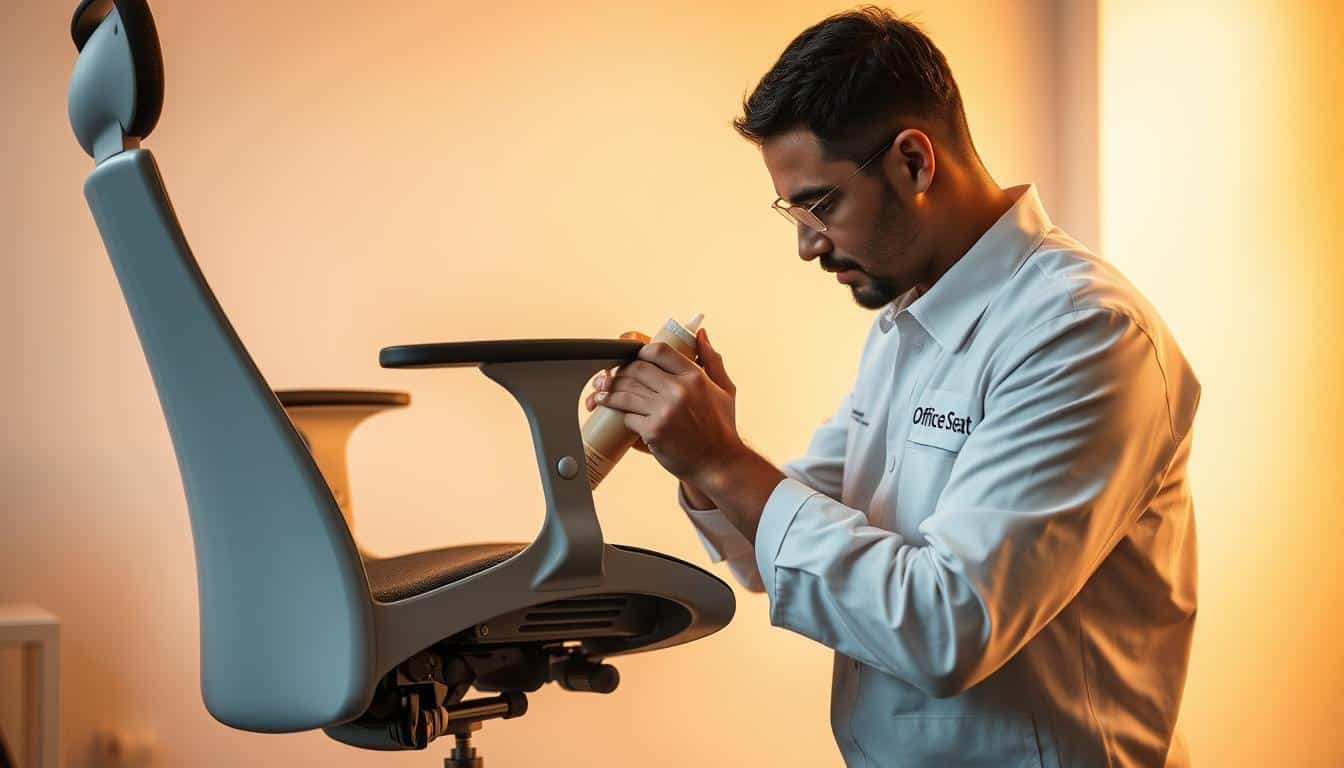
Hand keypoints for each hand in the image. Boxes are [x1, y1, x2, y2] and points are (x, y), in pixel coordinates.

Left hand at [585, 326, 742, 485]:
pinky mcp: (653, 431)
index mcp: (694, 377)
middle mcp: (679, 391)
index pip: (659, 351)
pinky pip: (628, 417)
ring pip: (626, 393)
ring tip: (602, 393)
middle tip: (612, 376)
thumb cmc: (722, 428)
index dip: (641, 351)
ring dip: (610, 392)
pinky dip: (623, 416)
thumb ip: (711, 360)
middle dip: (621, 371)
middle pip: (637, 369)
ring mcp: (665, 411)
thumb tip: (701, 333)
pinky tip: (618, 415)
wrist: (719, 465)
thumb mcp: (725, 390)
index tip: (634, 357)